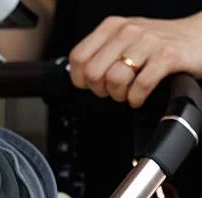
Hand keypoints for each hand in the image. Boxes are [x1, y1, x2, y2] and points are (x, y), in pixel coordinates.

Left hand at [69, 13, 201, 107]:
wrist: (198, 37)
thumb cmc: (159, 43)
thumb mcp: (125, 40)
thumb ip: (102, 52)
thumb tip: (80, 77)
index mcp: (112, 26)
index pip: (78, 58)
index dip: (80, 79)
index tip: (91, 85)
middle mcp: (129, 31)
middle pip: (94, 72)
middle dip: (100, 90)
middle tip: (113, 91)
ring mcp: (149, 42)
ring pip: (115, 79)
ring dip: (119, 95)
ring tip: (127, 94)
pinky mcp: (168, 56)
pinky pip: (140, 85)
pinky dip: (136, 98)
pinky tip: (139, 98)